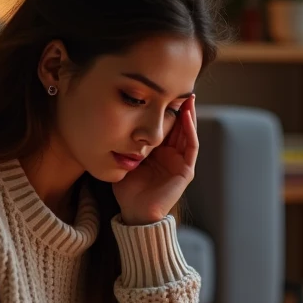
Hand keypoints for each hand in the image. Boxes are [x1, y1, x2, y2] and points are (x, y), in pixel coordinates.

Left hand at [113, 94, 197, 224]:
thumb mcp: (124, 160)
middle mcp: (171, 157)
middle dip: (181, 109)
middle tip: (181, 88)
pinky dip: (190, 132)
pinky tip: (187, 117)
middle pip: (179, 127)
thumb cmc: (128, 191)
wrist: (135, 213)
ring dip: (189, 116)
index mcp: (158, 154)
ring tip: (188, 98)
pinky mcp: (186, 171)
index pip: (165, 127)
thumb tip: (111, 122)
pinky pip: (191, 148)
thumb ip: (124, 144)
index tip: (162, 93)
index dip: (166, 111)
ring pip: (188, 134)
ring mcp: (180, 164)